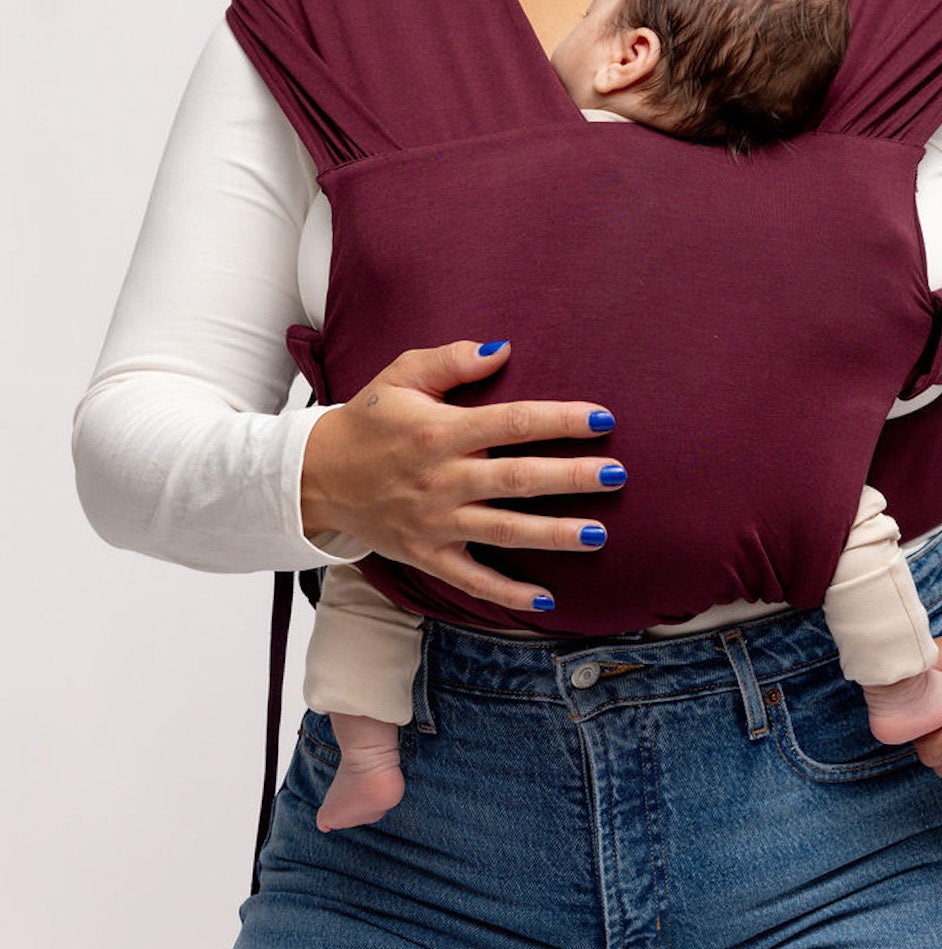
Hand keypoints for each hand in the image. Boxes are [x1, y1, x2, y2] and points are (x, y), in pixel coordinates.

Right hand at [299, 340, 621, 612]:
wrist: (316, 476)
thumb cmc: (369, 420)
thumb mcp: (402, 376)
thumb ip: (453, 360)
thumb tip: (504, 349)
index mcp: (440, 431)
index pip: (512, 423)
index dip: (560, 420)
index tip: (603, 419)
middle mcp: (441, 479)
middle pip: (518, 479)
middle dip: (571, 478)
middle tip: (617, 475)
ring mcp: (434, 523)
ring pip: (505, 531)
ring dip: (554, 535)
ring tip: (600, 534)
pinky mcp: (426, 555)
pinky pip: (471, 579)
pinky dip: (507, 593)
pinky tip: (547, 599)